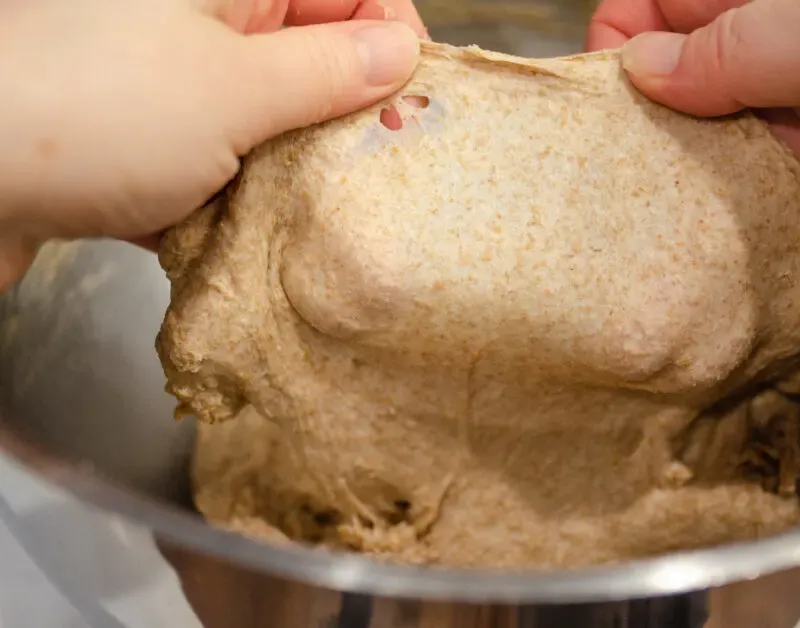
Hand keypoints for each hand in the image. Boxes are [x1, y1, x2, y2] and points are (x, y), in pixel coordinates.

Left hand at [0, 0, 425, 288]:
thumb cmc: (94, 112)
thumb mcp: (235, 90)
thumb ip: (330, 71)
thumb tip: (402, 52)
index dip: (395, 39)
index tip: (414, 105)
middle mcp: (201, 14)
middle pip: (315, 54)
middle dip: (349, 114)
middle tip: (373, 172)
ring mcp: (170, 75)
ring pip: (273, 114)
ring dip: (295, 164)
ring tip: (305, 208)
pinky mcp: (146, 132)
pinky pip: (224, 154)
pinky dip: (242, 190)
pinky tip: (242, 223)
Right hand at [587, 0, 799, 242]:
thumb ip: (736, 48)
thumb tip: (642, 66)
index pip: (664, 7)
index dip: (626, 47)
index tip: (610, 109)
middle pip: (703, 98)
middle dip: (684, 147)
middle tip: (667, 194)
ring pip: (757, 163)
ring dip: (752, 202)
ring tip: (748, 230)